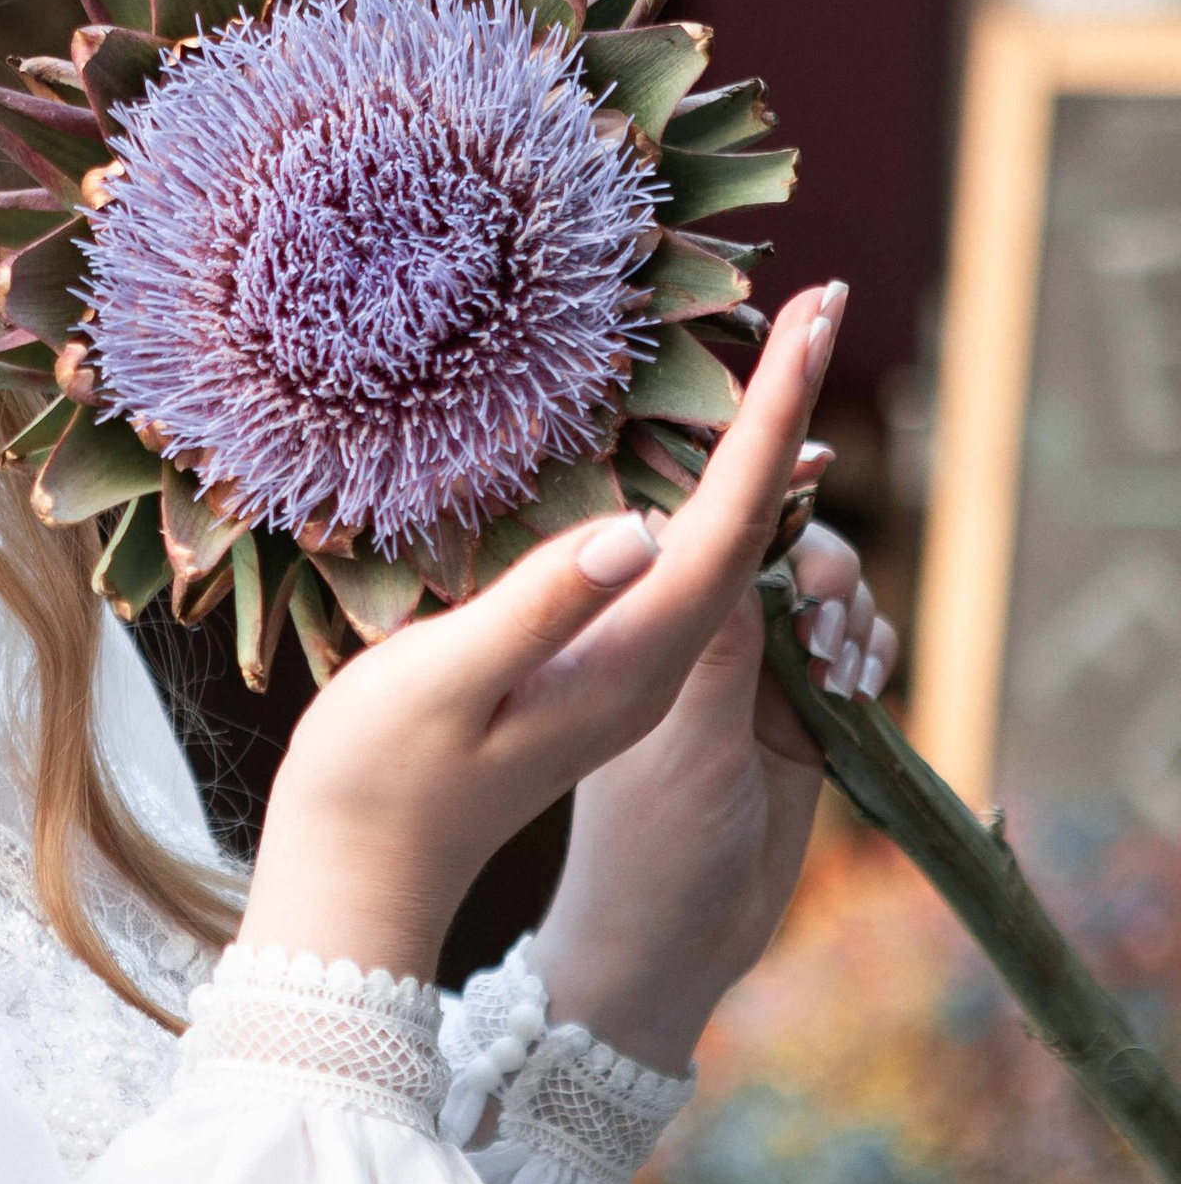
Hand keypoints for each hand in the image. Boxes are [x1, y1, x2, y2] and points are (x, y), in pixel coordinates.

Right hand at [240, 280, 847, 986]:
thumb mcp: (449, 685)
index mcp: (633, 661)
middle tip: (823, 303)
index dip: (775, 412)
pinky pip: (670, 571)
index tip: (816, 315)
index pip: (731, 520)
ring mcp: (626, 674)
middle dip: (785, 410)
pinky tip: (687, 456)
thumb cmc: (380, 783)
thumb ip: (540, 607)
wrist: (360, 881)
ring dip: (750, 449)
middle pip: (748, 525)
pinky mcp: (592, 674)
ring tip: (779, 354)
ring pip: (715, 547)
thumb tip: (637, 525)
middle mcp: (652, 665)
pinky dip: (695, 495)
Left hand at [534, 518, 898, 1071]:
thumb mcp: (690, 744)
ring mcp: (750, 676)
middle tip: (828, 615)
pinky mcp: (796, 714)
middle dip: (822, 564)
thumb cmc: (652, 850)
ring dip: (850, 613)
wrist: (674, 948)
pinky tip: (857, 689)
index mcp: (642, 629)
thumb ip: (721, 649)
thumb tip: (727, 534)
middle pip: (778, 549)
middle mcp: (697, 640)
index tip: (807, 463)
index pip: (703, 528)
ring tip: (840, 669)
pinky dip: (869, 652)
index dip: (759, 491)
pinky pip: (852, 651)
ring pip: (824, 597)